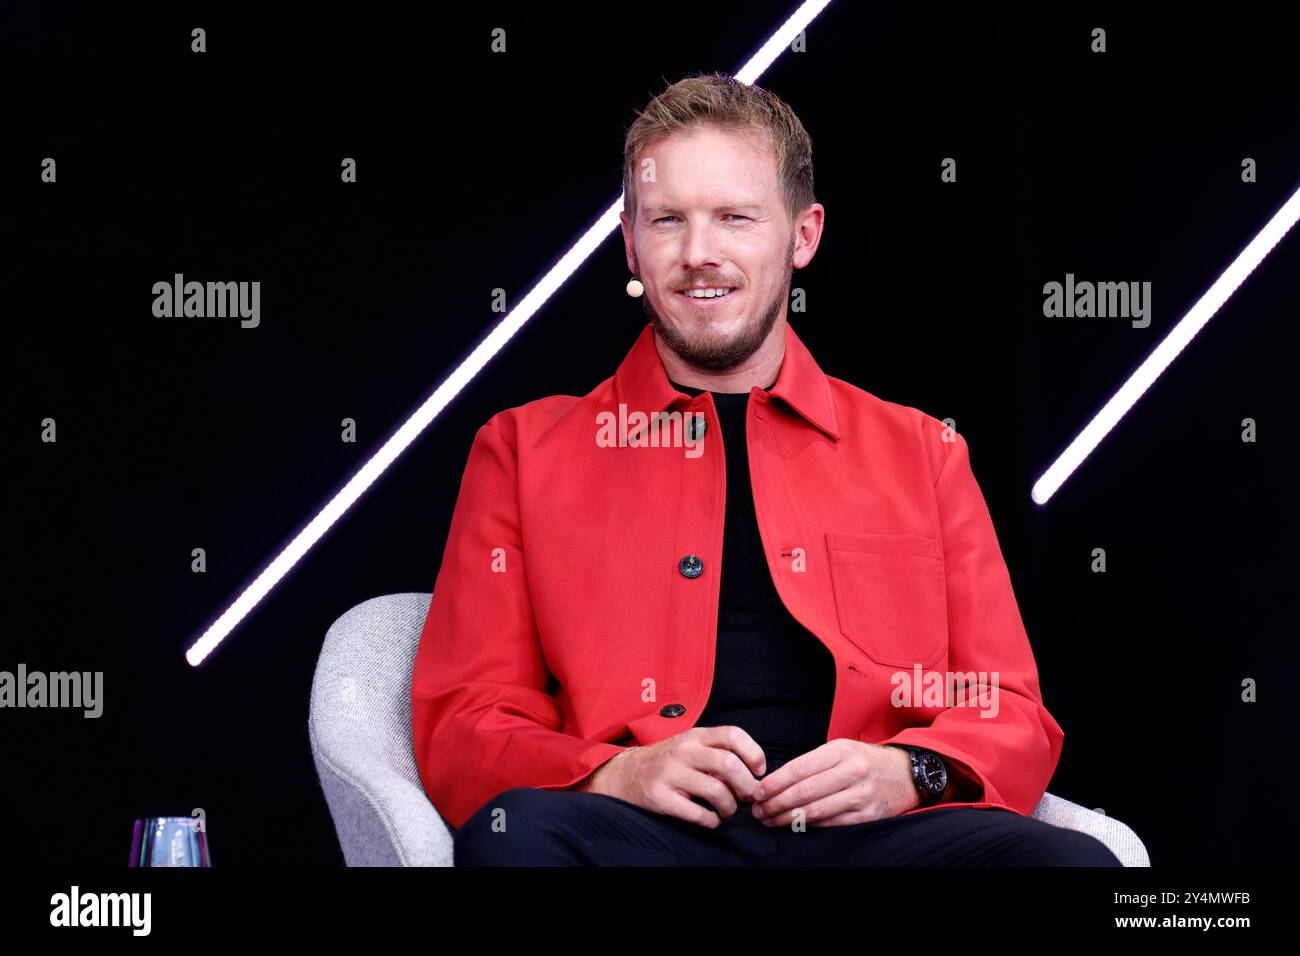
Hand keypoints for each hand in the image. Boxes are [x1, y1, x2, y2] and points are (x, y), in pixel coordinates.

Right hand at [575, 726, 765, 827]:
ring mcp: (670, 774)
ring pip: (716, 791)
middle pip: (729, 764)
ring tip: (727, 810)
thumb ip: (718, 751)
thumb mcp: (690, 745)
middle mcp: (683, 751)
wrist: (625, 774)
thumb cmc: (668, 762)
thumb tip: (753, 772)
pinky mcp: (660, 797)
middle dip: (747, 786)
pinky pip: (697, 813)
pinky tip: (711, 819)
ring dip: (730, 807)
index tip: (759, 771)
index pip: (733, 734)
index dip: (753, 753)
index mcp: (694, 735)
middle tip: (749, 797)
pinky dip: (712, 820)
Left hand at [749, 739, 918, 826]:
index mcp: (841, 750)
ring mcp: (862, 794)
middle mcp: (852, 771)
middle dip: (776, 803)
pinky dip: (810, 826)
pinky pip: (832, 823)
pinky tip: (795, 826)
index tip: (757, 792)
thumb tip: (776, 781)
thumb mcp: (841, 750)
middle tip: (758, 811)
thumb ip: (812, 763)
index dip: (775, 782)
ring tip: (770, 820)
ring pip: (816, 810)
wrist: (905, 773)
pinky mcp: (869, 815)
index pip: (799, 768)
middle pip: (805, 791)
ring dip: (788, 818)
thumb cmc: (864, 760)